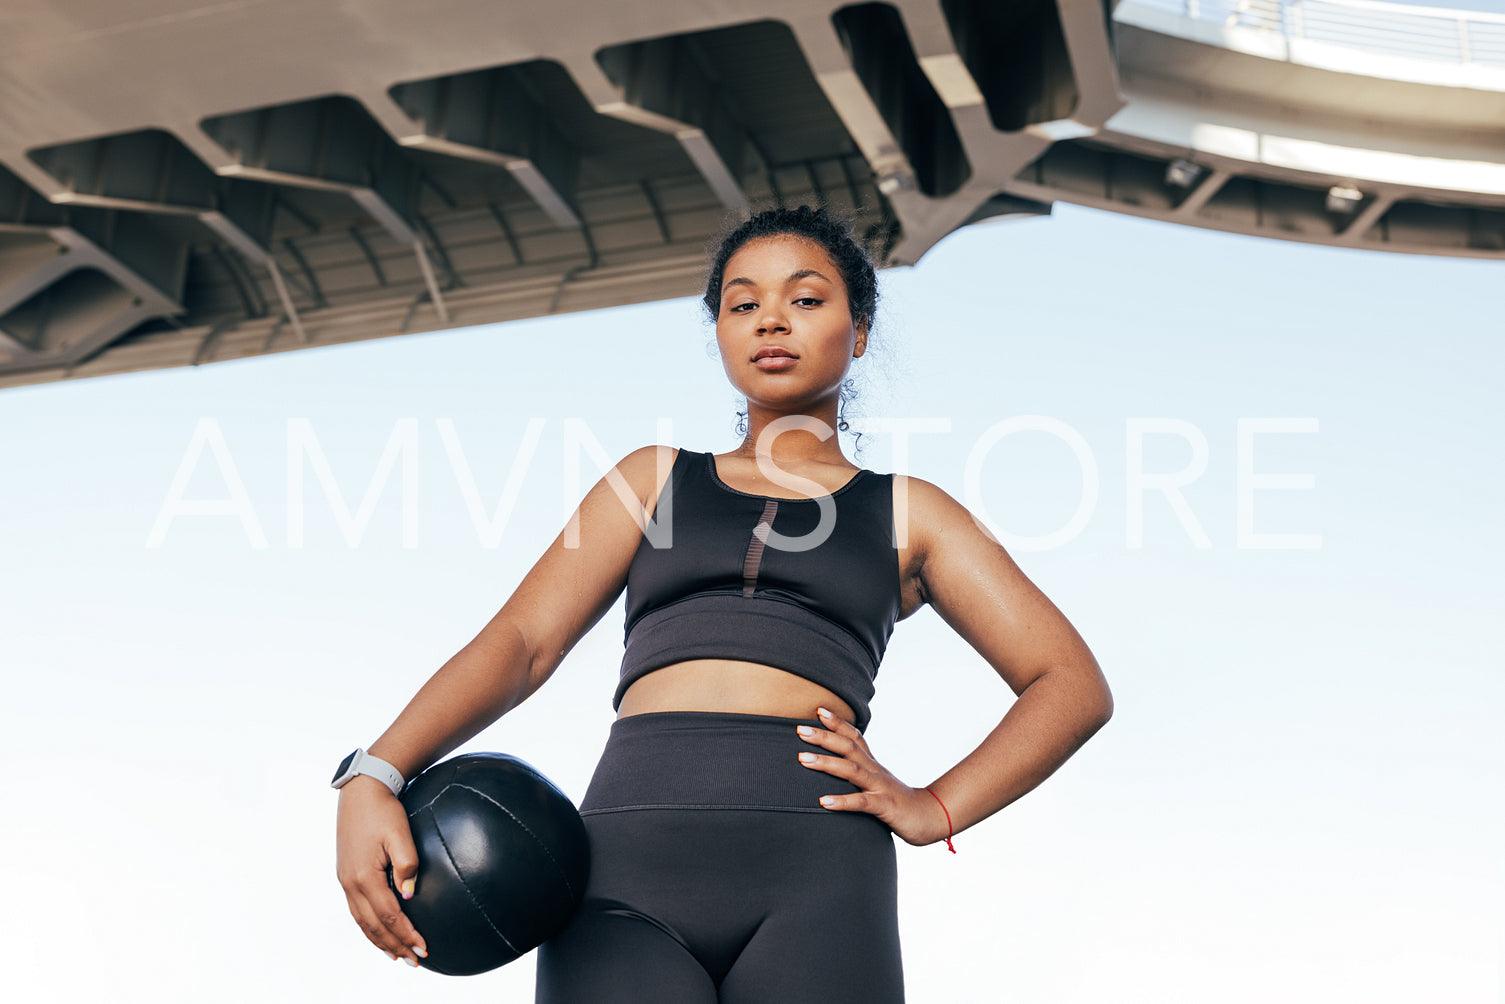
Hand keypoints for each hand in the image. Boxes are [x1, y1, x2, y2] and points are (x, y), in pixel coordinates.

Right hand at [335, 776, 428, 965]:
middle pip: (373, 925)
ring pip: (362, 922)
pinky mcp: (346, 874)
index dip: (407, 934)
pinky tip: (379, 930)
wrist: (361, 791)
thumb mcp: (400, 833)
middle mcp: (350, 883)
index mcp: (364, 876)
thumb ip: (407, 864)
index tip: (424, 948)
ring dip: (380, 941)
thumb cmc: (384, 810)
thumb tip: (409, 895)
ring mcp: (345, 880)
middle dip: (394, 945)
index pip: (389, 915)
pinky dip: (368, 926)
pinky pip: (356, 910)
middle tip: (414, 961)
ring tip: (397, 955)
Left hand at [795, 707, 950, 847]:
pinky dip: (842, 801)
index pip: (855, 736)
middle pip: (849, 747)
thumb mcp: (876, 782)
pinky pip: (861, 802)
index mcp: (872, 763)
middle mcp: (875, 770)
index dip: (838, 722)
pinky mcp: (884, 806)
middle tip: (799, 729)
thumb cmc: (897, 801)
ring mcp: (880, 787)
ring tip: (803, 759)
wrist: (929, 817)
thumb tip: (833, 768)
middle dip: (824, 736)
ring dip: (826, 763)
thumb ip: (858, 773)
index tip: (818, 709)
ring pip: (852, 770)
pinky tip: (823, 801)